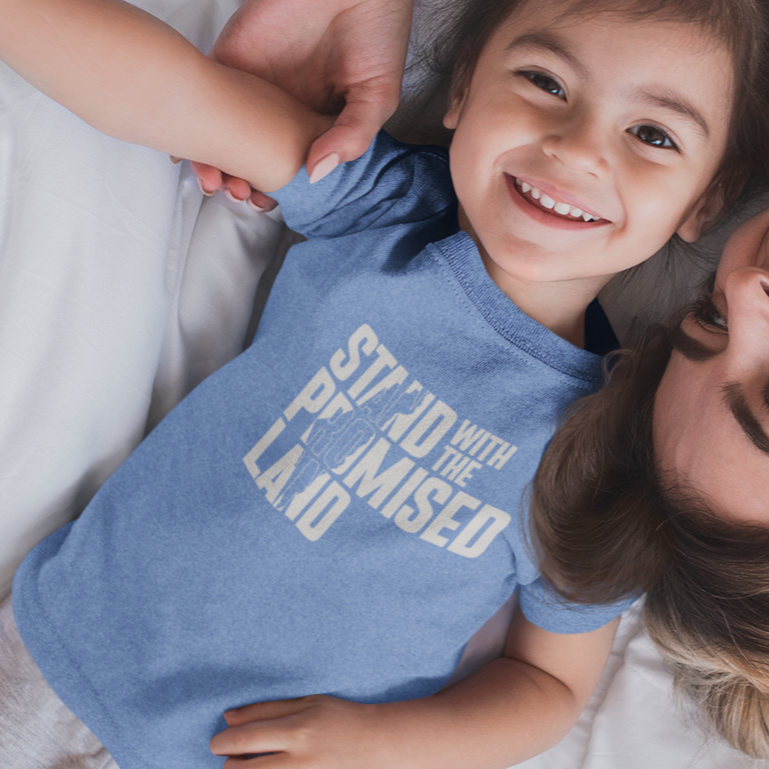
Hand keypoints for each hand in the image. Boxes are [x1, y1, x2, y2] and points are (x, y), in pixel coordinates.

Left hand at [191, 0, 413, 210]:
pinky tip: (188, 148)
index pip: (289, 166)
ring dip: (213, 160)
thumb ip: (351, 137)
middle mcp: (282, 111)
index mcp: (316, 125)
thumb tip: (315, 174)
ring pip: (222, 132)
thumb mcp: (378, 97)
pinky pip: (203, 92)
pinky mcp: (234, 58)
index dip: (276, 189)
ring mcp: (256, 86)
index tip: (266, 203)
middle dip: (239, 180)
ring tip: (215, 181)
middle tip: (237, 194)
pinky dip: (190, 118)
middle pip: (251, 155)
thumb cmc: (378, 32)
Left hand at [209, 694, 393, 767]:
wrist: (375, 743)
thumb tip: (228, 718)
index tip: (216, 742)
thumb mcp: (306, 703)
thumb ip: (266, 710)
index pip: (247, 738)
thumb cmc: (339, 718)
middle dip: (228, 764)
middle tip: (226, 758)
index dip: (224, 741)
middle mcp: (300, 758)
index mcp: (298, 728)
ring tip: (242, 767)